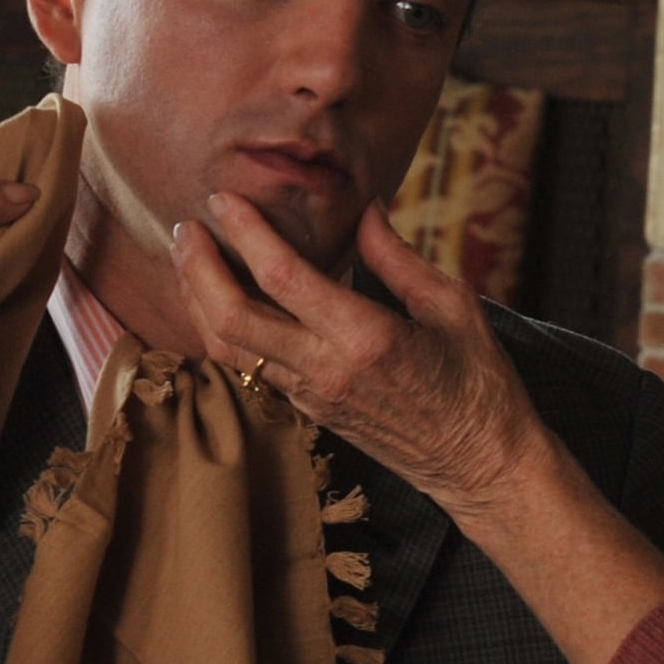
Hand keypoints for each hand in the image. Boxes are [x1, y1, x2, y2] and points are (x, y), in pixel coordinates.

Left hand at [171, 191, 547, 515]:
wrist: (477, 463)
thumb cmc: (478, 380)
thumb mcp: (452, 306)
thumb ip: (398, 256)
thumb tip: (364, 207)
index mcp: (367, 337)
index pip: (285, 278)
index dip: (246, 233)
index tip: (223, 200)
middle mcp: (327, 370)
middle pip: (234, 319)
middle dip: (198, 269)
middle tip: (185, 228)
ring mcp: (312, 396)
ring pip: (229, 349)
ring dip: (198, 301)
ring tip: (189, 257)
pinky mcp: (308, 411)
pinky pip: (248, 367)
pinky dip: (222, 329)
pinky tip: (217, 299)